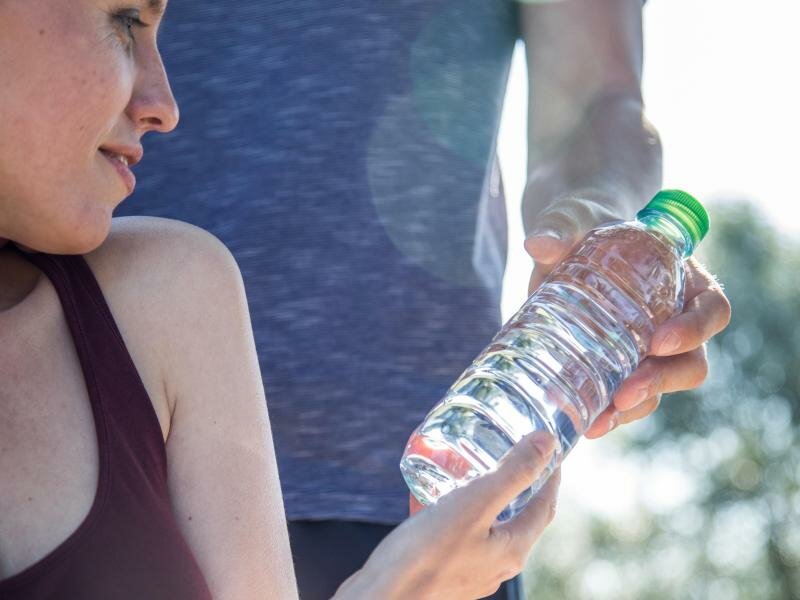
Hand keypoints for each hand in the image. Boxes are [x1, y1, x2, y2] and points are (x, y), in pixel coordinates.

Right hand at [334, 432, 559, 599]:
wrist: (380, 598)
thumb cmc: (426, 554)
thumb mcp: (475, 502)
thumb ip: (512, 472)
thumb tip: (547, 442)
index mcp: (512, 549)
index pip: (544, 506)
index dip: (550, 475)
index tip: (547, 449)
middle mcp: (496, 565)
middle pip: (518, 517)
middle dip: (517, 484)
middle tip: (510, 454)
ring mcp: (470, 572)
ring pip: (486, 526)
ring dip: (483, 497)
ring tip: (468, 470)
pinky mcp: (444, 573)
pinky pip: (457, 535)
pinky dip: (453, 510)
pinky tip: (431, 496)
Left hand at [524, 195, 731, 437]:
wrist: (561, 244)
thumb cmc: (580, 224)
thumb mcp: (571, 219)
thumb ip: (559, 228)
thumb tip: (537, 242)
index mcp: (683, 279)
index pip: (712, 308)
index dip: (695, 329)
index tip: (658, 341)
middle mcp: (674, 319)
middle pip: (691, 360)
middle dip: (661, 381)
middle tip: (626, 391)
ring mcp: (647, 348)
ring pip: (659, 387)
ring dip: (635, 407)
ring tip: (600, 419)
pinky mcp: (617, 365)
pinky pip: (626, 397)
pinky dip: (610, 412)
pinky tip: (586, 422)